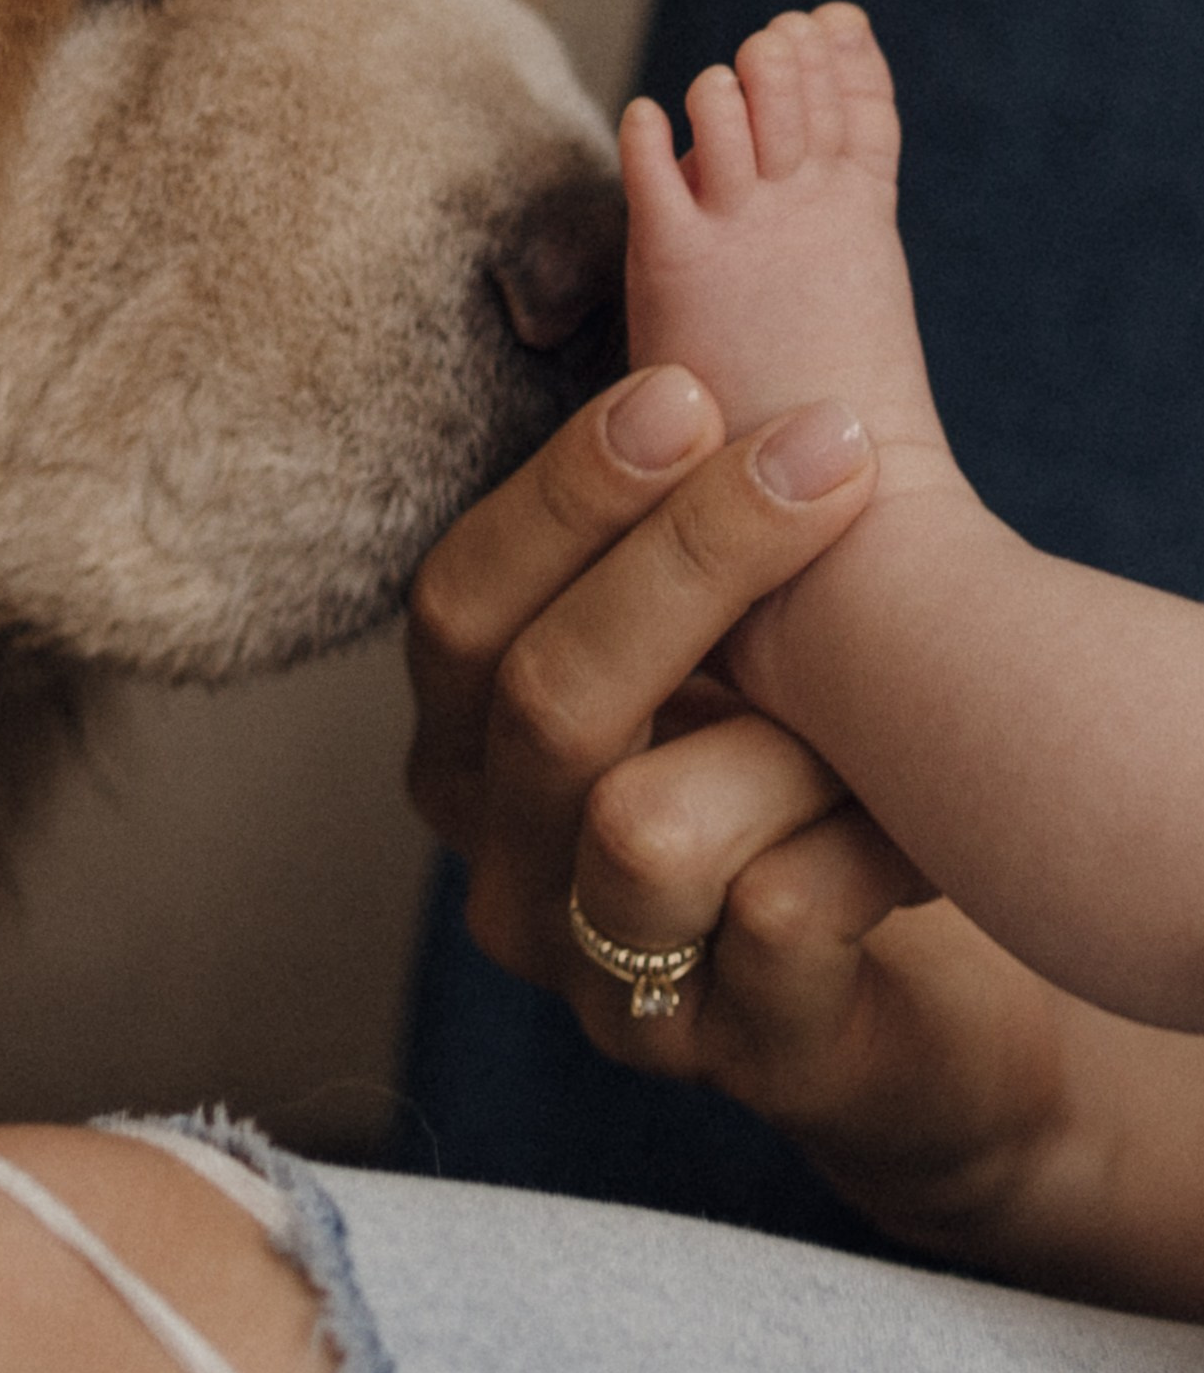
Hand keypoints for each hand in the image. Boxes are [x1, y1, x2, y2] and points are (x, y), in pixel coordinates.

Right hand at [405, 370, 1078, 1272]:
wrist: (890, 978)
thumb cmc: (780, 762)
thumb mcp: (701, 636)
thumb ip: (652, 517)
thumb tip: (676, 311)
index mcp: (462, 741)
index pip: (455, 602)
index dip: (565, 492)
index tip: (688, 385)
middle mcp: (494, 863)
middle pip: (537, 699)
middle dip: (690, 562)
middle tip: (828, 454)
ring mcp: (597, 978)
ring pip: (638, 831)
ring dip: (789, 735)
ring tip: (879, 702)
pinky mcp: (724, 1061)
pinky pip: (778, 930)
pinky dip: (868, 844)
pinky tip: (918, 817)